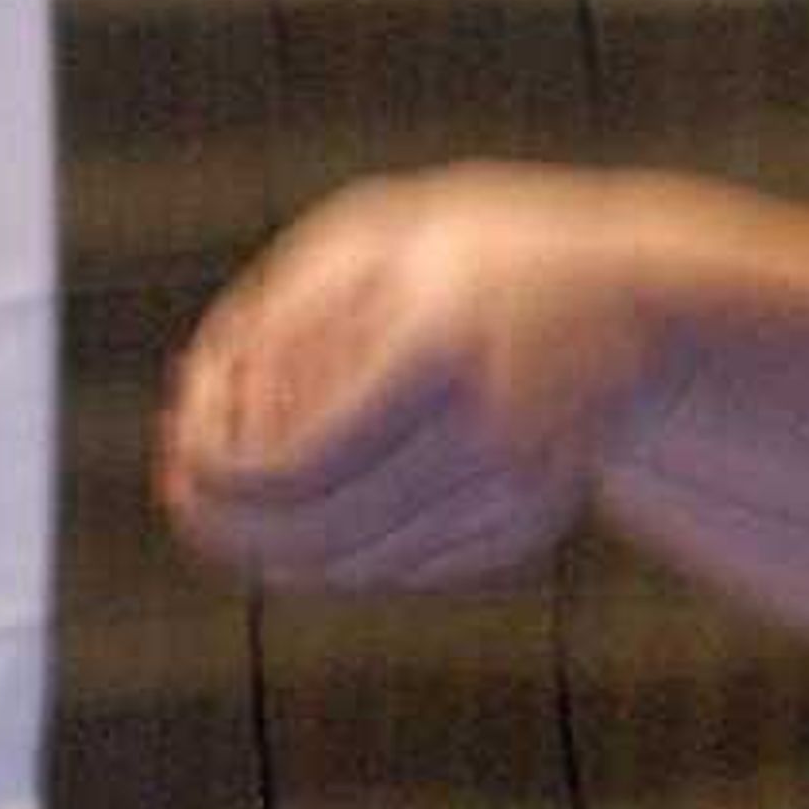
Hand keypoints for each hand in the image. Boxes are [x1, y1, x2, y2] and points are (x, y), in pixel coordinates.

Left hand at [156, 167, 667, 591]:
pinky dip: (345, 550)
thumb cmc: (477, 251)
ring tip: (232, 501)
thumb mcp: (376, 242)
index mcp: (442, 350)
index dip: (217, 478)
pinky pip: (407, 567)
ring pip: (358, 564)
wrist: (633, 295)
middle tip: (181, 498)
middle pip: (320, 535)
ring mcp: (518, 493)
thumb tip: (197, 412)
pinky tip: (314, 507)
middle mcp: (492, 436)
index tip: (175, 452)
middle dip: (231, 530)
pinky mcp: (529, 526)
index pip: (296, 465)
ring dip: (278, 547)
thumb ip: (282, 319)